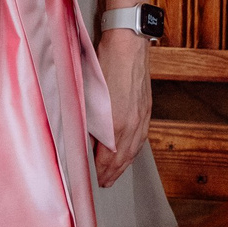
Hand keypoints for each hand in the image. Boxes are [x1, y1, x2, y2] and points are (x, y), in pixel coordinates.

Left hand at [93, 29, 150, 185]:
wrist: (128, 43)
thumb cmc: (104, 64)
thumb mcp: (86, 97)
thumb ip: (86, 124)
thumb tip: (82, 141)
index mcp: (115, 124)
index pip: (106, 159)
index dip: (99, 172)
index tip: (92, 181)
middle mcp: (132, 124)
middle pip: (122, 158)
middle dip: (112, 173)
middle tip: (104, 183)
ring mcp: (142, 115)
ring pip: (134, 149)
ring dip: (124, 164)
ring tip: (116, 173)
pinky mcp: (146, 107)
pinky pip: (141, 137)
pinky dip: (134, 150)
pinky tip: (131, 151)